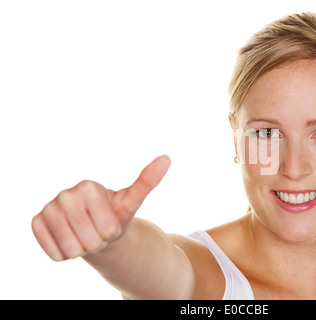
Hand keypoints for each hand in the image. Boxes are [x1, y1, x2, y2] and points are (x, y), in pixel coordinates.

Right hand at [31, 155, 170, 260]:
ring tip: (84, 235)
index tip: (109, 222)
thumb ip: (147, 181)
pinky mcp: (36, 223)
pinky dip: (65, 254)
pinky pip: (54, 253)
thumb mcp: (132, 201)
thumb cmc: (115, 214)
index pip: (108, 228)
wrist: (93, 227)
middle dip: (98, 242)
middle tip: (96, 231)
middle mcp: (65, 194)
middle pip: (90, 240)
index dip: (112, 232)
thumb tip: (167, 158)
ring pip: (72, 249)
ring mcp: (48, 208)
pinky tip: (69, 240)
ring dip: (82, 250)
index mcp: (89, 186)